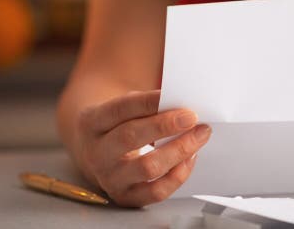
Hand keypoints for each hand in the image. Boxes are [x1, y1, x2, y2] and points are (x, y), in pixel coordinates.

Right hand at [74, 90, 210, 206]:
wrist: (97, 153)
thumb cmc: (119, 124)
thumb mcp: (123, 109)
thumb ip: (147, 105)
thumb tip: (183, 108)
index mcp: (93, 122)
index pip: (121, 109)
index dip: (150, 102)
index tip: (175, 96)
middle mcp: (97, 152)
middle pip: (130, 138)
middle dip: (165, 126)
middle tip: (192, 117)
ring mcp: (110, 178)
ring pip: (147, 167)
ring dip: (179, 150)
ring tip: (199, 135)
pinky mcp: (126, 196)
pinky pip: (156, 191)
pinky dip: (178, 175)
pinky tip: (190, 158)